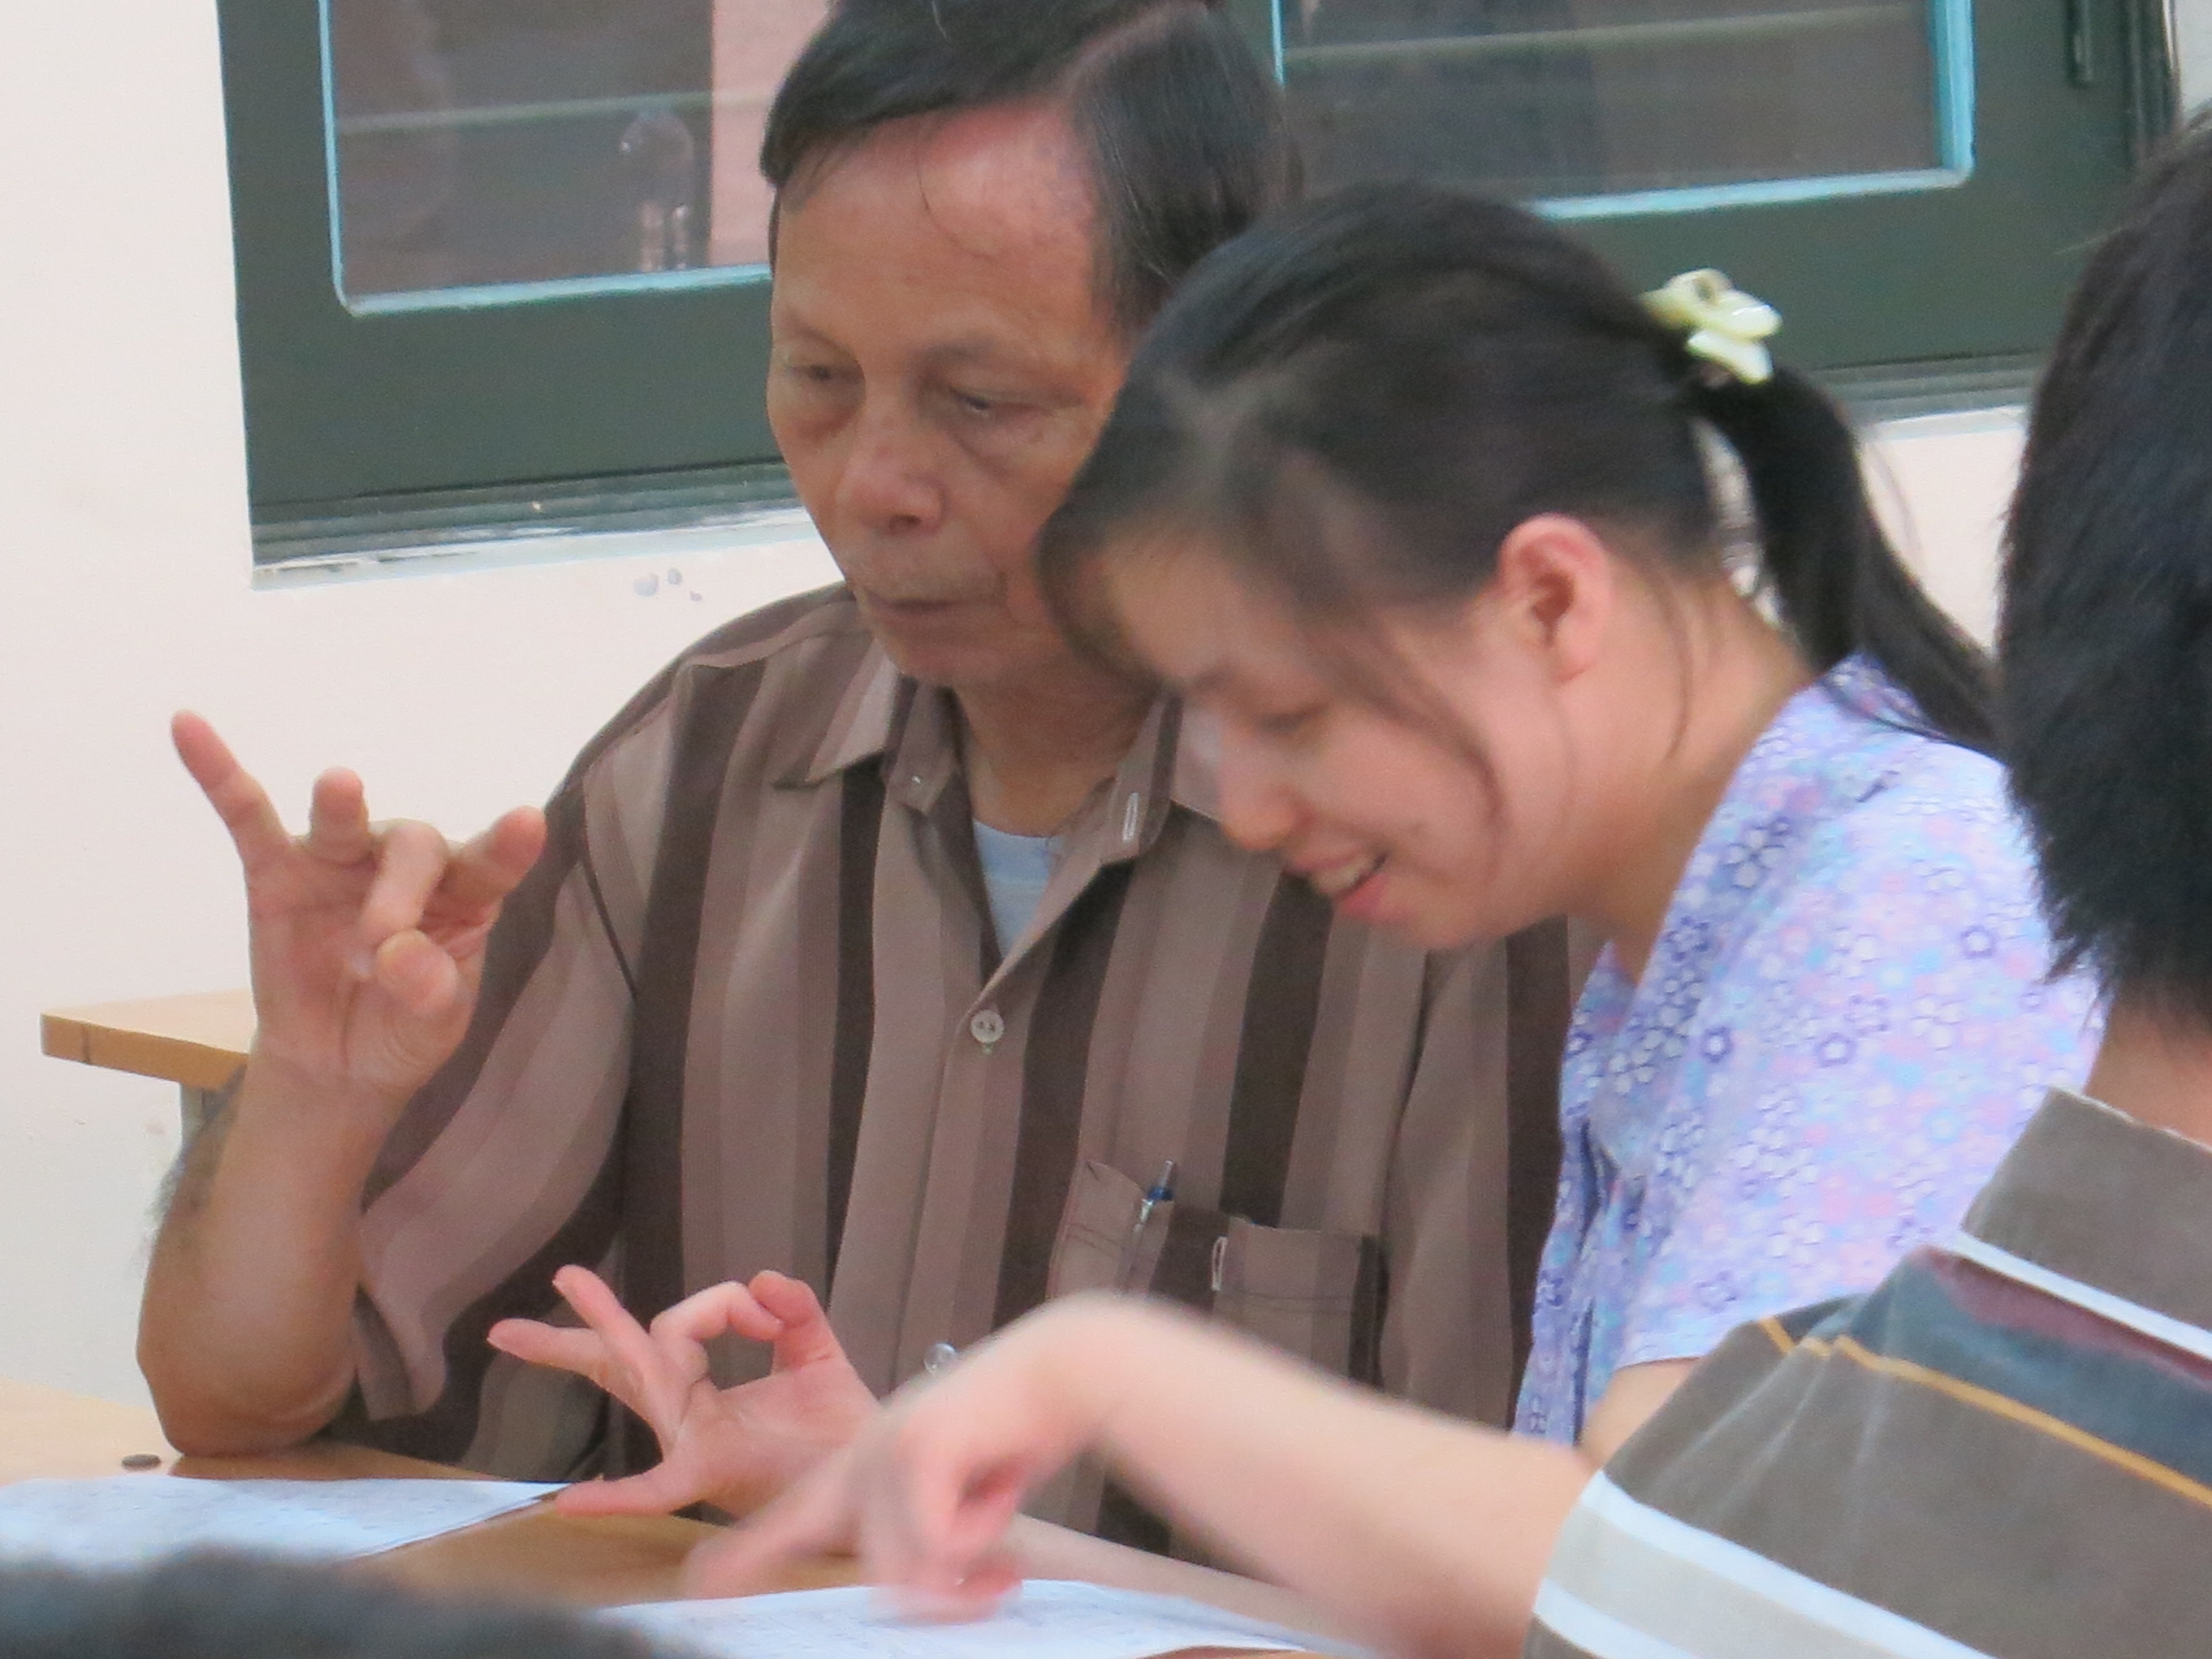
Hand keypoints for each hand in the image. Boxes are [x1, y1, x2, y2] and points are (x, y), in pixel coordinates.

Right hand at [174, 712, 544, 1113]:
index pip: (490, 864)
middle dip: (401, 891)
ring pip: (344, 825)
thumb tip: (400, 956)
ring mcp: (340, 863)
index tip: (526, 820)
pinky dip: (219, 774)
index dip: (507, 845)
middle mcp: (406, 866)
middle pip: (413, 849)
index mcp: (464, 897)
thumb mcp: (430, 1027)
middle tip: (384, 942)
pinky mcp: (276, 873)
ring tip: (341, 786)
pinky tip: (189, 726)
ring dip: (342, 808)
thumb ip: (429, 993)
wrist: (336, 1063)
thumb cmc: (401, 1030)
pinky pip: (247, 819)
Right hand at [487, 1265, 878, 1518]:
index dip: (702, 1305)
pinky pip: (659, 1486)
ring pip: (643, 1374)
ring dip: (601, 1335)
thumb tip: (761, 1278)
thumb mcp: (814, 1353)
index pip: (670, 1331)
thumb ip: (793, 1310)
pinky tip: (572, 1503)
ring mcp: (692, 1439)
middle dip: (575, 1333)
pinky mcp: (712, 1470)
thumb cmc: (836, 1426)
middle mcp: (688, 1412)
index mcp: (704, 1386)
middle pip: (621, 1360)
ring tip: (536, 1315)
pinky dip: (618, 1496)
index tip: (760, 1312)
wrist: (872, 1469)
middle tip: (506, 1327)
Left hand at [685, 1298, 1119, 1617]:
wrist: (1064, 1371)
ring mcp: (880, 1451)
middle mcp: (860, 1458)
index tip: (700, 1589)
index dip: (743, 1558)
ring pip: (908, 1569)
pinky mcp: (911, 1451)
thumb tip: (914, 1593)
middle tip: (999, 1586)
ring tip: (1007, 1523)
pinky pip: (935, 1543)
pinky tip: (1001, 1483)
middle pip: (877, 1572)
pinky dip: (981, 1529)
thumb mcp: (962, 1498)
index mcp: (864, 1464)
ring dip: (970, 1565)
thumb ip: (928, 1543)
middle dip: (948, 1599)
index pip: (789, 1519)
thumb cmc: (1019, 1432)